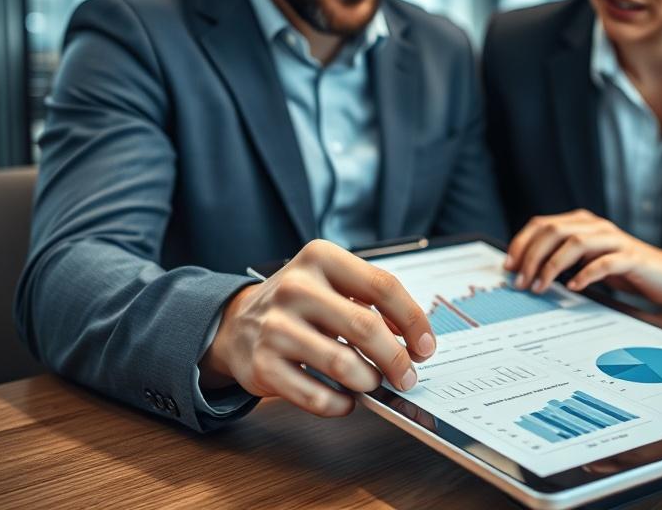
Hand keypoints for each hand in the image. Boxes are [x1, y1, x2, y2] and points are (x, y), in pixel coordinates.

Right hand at [199, 239, 435, 416]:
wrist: (235, 323)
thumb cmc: (299, 304)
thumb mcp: (331, 283)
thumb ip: (372, 302)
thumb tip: (414, 338)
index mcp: (320, 258)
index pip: (383, 286)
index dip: (413, 320)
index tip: (426, 346)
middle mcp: (296, 287)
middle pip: (366, 326)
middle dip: (396, 359)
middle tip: (407, 376)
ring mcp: (276, 327)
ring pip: (343, 364)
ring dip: (369, 381)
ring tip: (373, 383)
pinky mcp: (262, 365)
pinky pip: (317, 396)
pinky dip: (341, 404)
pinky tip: (345, 399)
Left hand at [505, 210, 661, 305]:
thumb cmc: (623, 268)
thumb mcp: (587, 260)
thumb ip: (562, 258)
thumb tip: (525, 270)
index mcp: (582, 222)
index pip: (542, 224)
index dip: (522, 243)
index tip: (508, 266)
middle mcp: (596, 226)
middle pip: (554, 231)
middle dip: (532, 256)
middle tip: (521, 281)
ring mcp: (614, 239)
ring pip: (576, 242)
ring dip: (552, 265)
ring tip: (540, 286)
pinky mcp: (631, 257)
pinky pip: (605, 262)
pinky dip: (586, 273)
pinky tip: (575, 287)